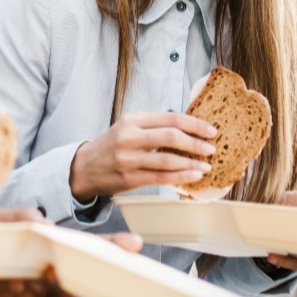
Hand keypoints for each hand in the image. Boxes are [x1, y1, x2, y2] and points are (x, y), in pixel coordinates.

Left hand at [0, 210, 142, 296]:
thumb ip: (19, 217)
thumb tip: (45, 223)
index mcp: (49, 250)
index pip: (85, 247)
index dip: (111, 247)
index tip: (134, 243)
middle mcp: (49, 274)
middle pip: (83, 274)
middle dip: (95, 269)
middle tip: (93, 262)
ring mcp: (39, 296)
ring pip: (65, 294)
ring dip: (60, 283)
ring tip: (44, 271)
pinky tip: (22, 286)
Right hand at [68, 112, 218, 199]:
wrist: (84, 168)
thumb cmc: (112, 146)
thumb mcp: (128, 127)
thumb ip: (154, 126)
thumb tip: (189, 128)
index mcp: (132, 120)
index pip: (170, 118)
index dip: (194, 124)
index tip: (211, 130)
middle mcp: (129, 137)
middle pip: (170, 137)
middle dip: (195, 142)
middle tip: (211, 148)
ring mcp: (129, 159)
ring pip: (168, 160)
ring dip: (192, 162)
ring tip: (207, 164)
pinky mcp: (130, 178)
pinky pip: (161, 177)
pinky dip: (181, 177)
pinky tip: (194, 175)